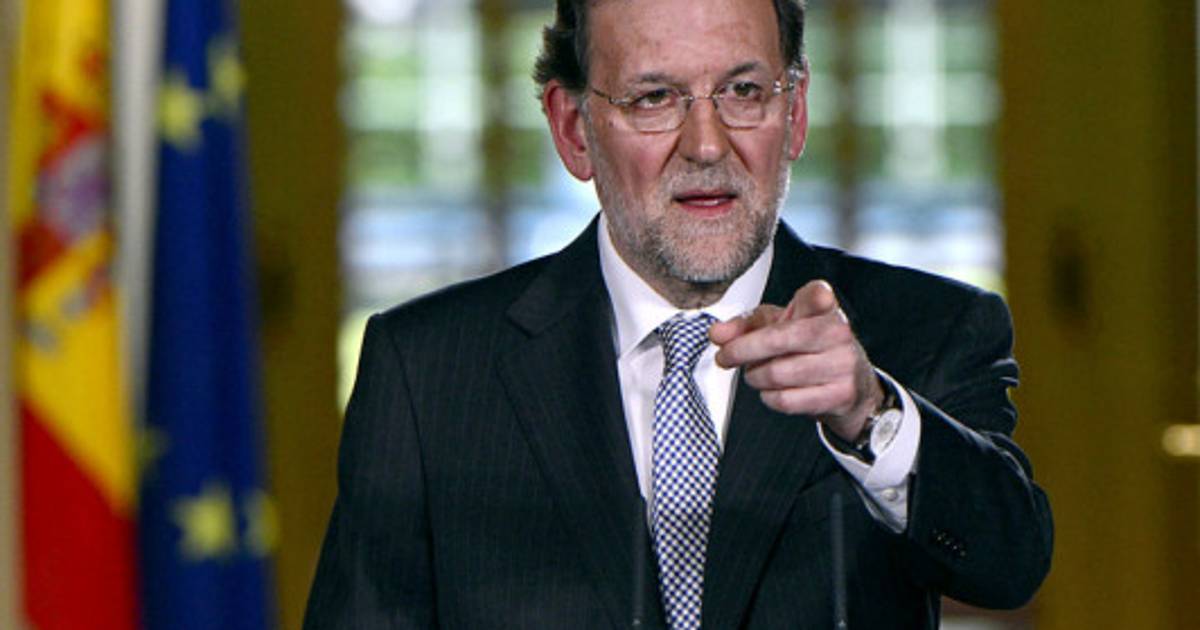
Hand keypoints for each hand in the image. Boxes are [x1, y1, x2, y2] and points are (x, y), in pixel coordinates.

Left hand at [710, 280, 883, 440]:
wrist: (851, 383)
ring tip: (758, 373)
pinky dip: (769, 397)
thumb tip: (717, 334)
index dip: (815, 299)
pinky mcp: (839, 395)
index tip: (812, 302)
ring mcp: (841, 365)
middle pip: (776, 340)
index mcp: (823, 308)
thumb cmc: (807, 346)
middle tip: (725, 357)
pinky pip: (785, 400)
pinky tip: (775, 390)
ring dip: (755, 377)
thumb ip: (744, 326)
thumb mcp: (776, 325)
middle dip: (740, 351)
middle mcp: (837, 332)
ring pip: (776, 374)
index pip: (817, 296)